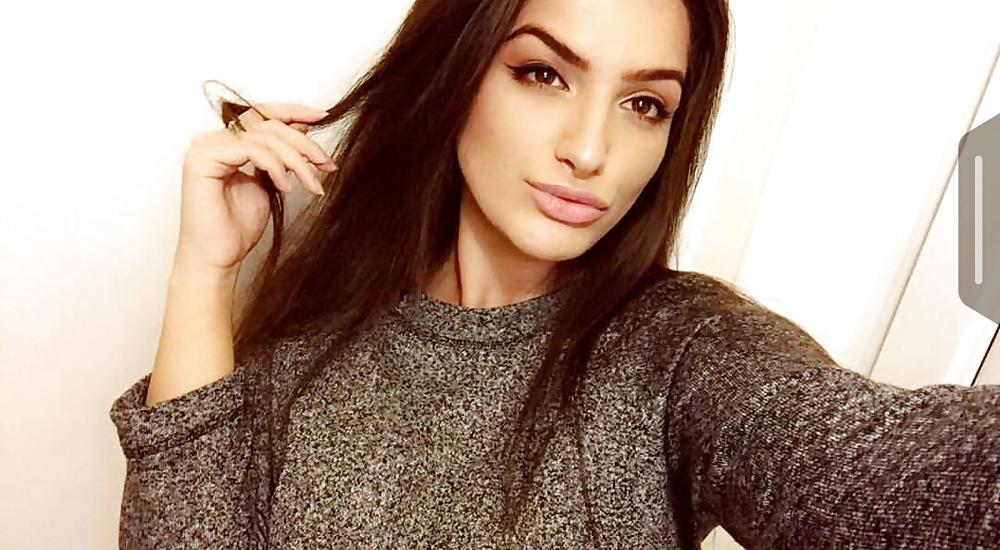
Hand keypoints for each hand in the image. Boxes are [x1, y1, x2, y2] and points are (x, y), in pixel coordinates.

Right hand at [173, 102, 337, 274]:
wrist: (217, 258)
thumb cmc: (238, 227)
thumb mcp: (271, 182)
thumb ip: (281, 155)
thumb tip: (303, 129)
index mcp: (226, 142)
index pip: (262, 114)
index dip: (293, 112)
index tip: (322, 116)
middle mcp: (213, 140)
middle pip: (268, 124)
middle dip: (304, 144)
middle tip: (326, 164)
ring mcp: (206, 147)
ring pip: (264, 136)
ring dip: (296, 160)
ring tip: (311, 184)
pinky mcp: (204, 158)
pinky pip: (251, 148)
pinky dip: (275, 166)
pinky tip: (286, 187)